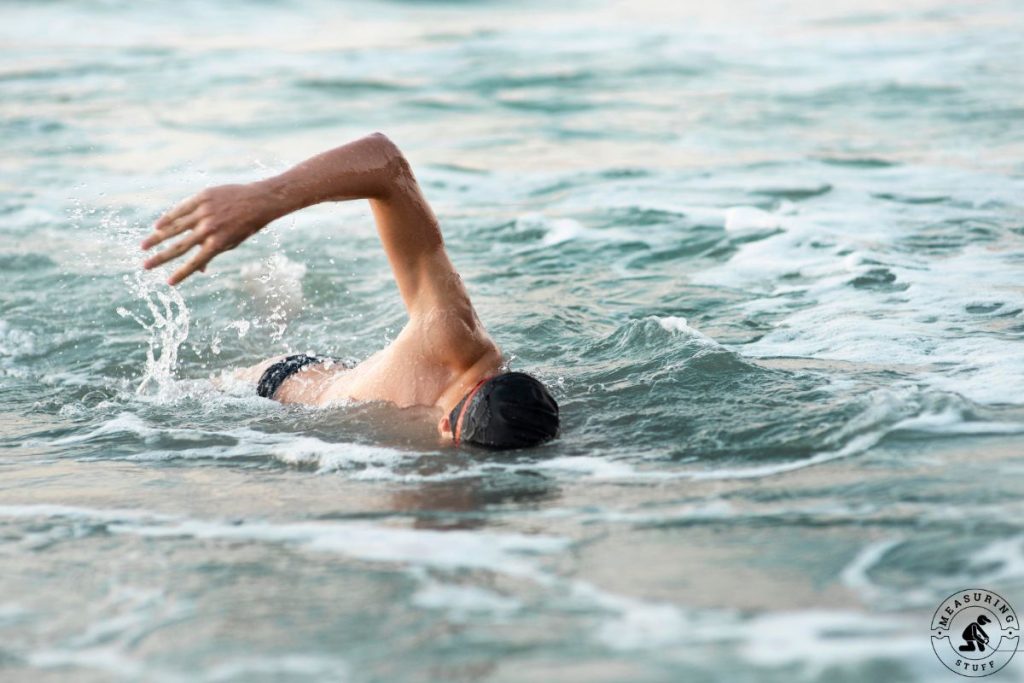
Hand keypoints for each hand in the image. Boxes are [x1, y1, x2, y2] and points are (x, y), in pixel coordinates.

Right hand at [142, 182, 277, 284]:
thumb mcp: (232, 242)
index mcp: (218, 243)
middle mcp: (209, 229)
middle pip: (179, 247)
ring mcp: (204, 212)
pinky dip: (168, 218)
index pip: (195, 262)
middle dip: (160, 258)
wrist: (258, 201)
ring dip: (157, 238)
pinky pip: (181, 209)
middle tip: (145, 266)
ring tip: (143, 246)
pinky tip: (157, 226)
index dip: (182, 274)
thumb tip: (199, 270)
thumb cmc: (245, 225)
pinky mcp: (202, 198)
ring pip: (175, 227)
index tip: (169, 283)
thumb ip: (213, 253)